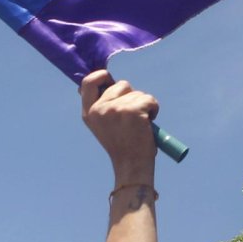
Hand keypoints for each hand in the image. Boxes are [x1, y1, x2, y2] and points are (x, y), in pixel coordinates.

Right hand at [80, 70, 158, 184]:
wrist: (132, 165)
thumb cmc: (122, 145)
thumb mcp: (103, 124)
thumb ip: (102, 104)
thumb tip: (105, 80)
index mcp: (89, 113)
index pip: (88, 82)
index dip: (101, 76)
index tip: (110, 79)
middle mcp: (100, 109)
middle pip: (121, 84)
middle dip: (131, 96)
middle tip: (132, 116)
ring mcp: (116, 108)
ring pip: (137, 93)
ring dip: (143, 104)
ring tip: (140, 123)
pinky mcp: (133, 110)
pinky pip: (149, 99)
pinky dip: (153, 108)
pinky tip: (148, 124)